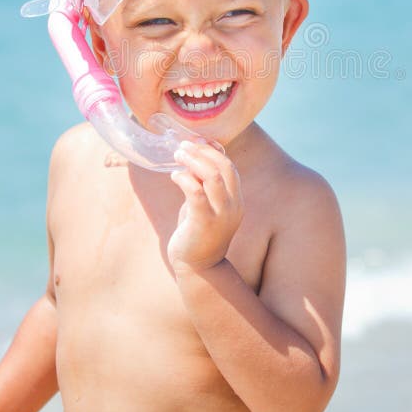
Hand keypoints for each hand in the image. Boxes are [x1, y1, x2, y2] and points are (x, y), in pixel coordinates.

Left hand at [168, 140, 243, 273]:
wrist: (198, 268)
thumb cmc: (198, 233)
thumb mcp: (206, 206)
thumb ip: (203, 186)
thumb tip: (192, 160)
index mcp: (236, 200)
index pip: (230, 167)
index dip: (212, 151)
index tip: (195, 142)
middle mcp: (233, 206)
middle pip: (223, 167)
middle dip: (202, 152)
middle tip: (183, 146)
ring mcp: (221, 215)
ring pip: (212, 177)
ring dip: (193, 161)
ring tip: (178, 155)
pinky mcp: (204, 223)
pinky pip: (196, 193)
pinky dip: (184, 179)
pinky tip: (174, 175)